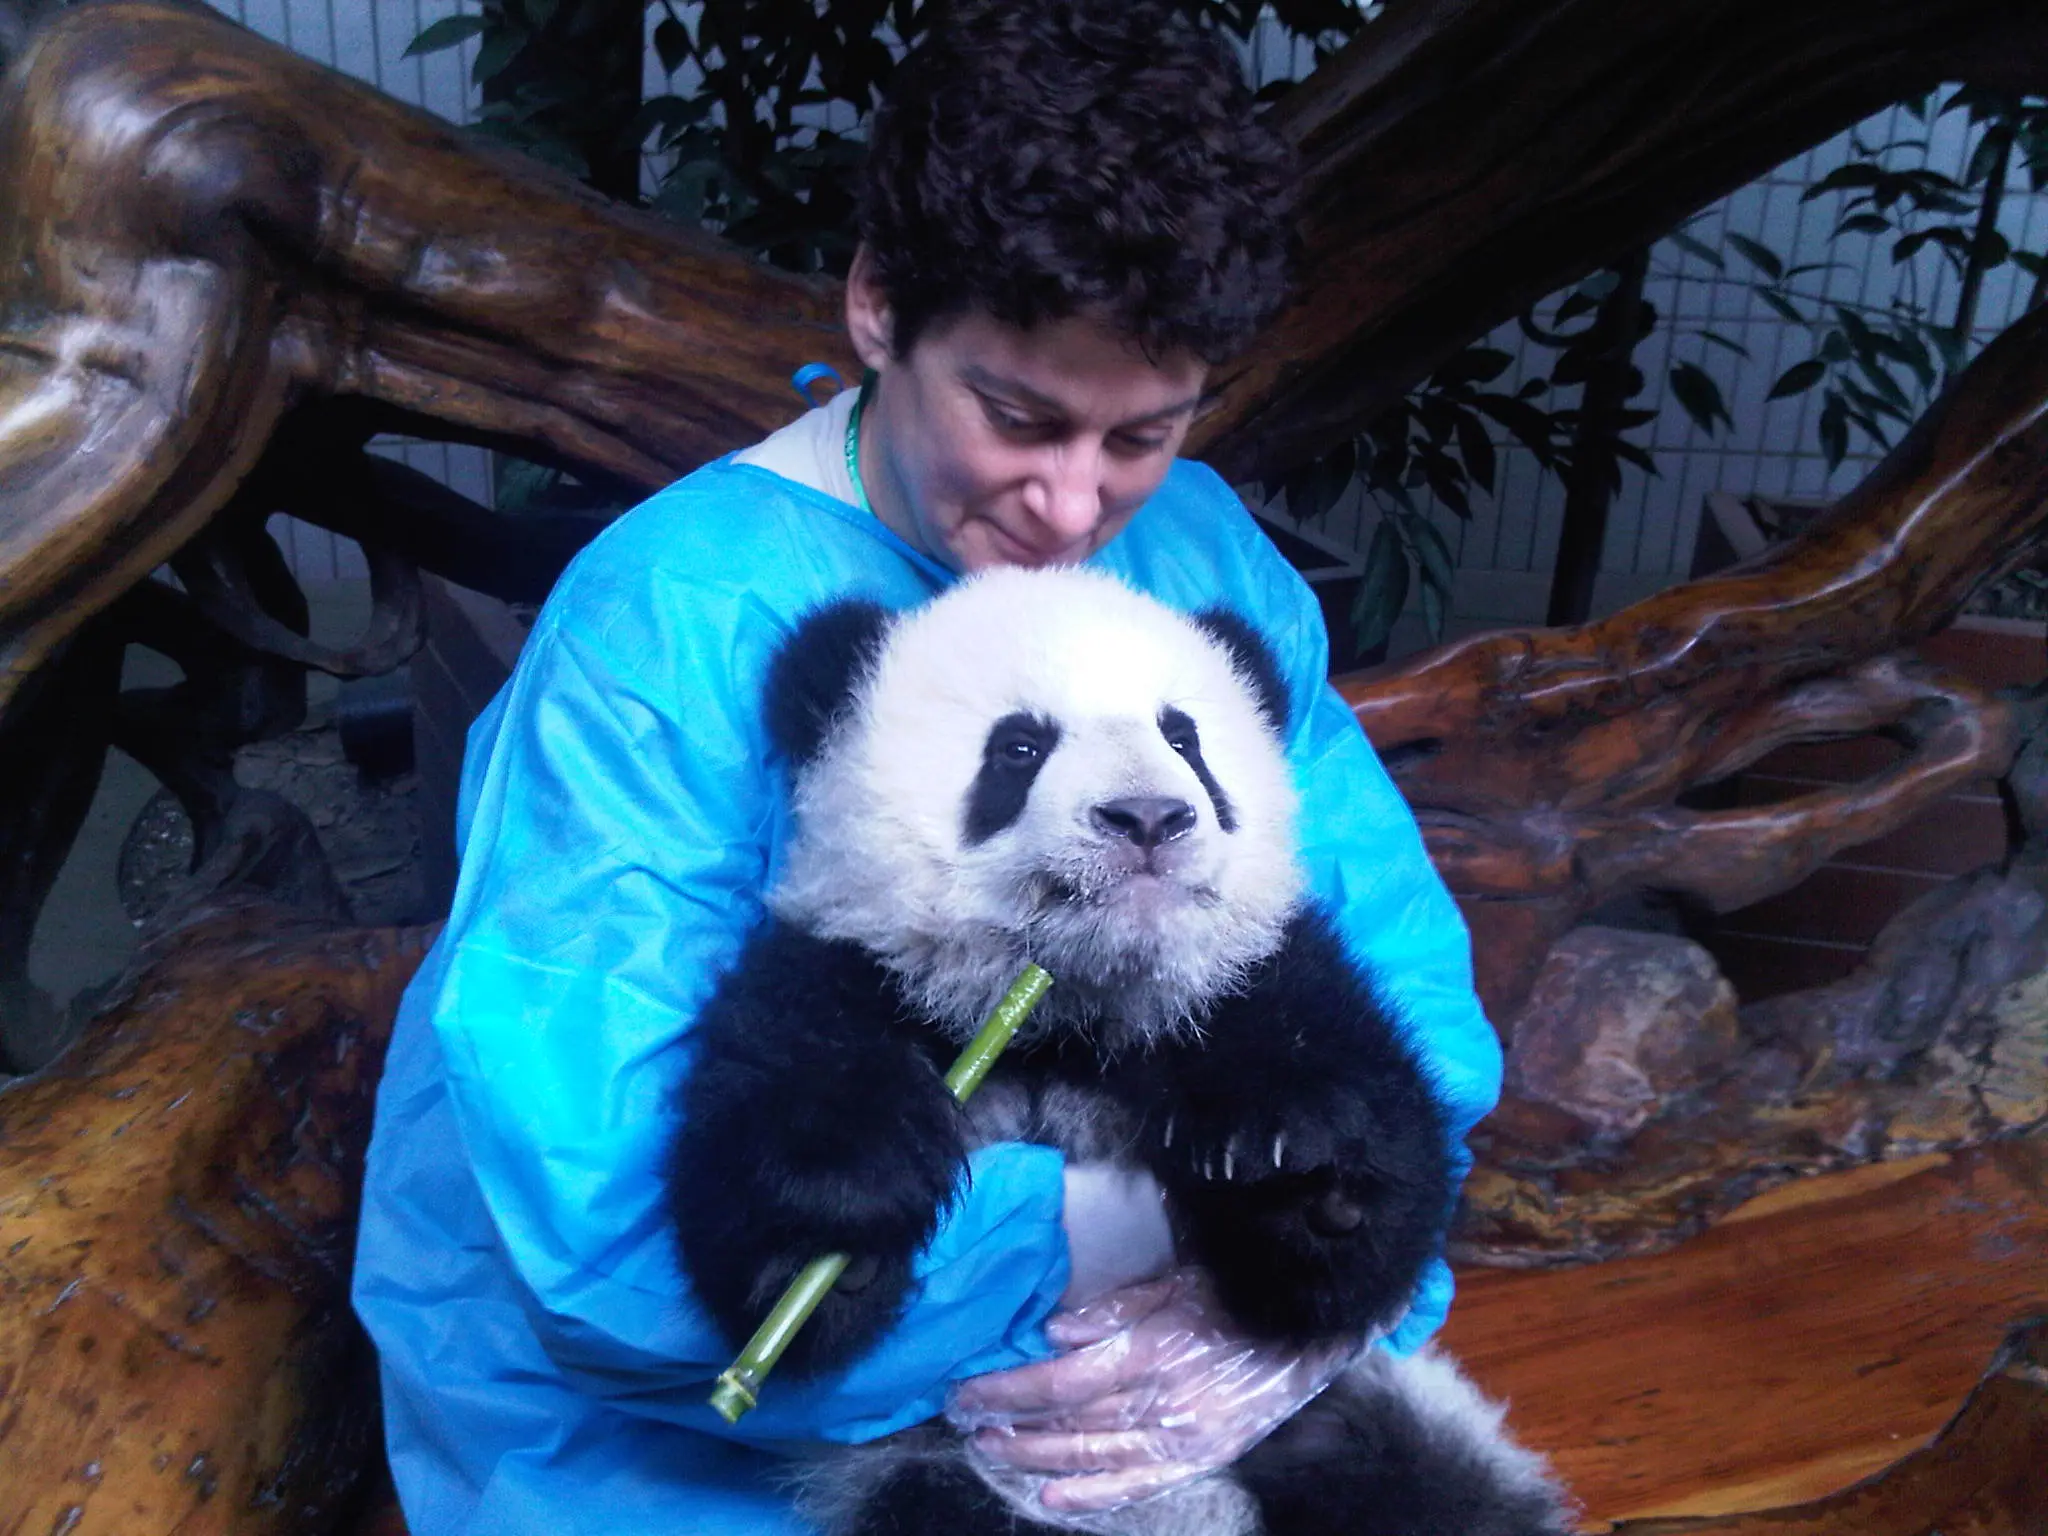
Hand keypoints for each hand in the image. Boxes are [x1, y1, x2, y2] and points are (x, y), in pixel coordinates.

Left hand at [946, 1269, 1357, 1514]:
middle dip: (1013, 1423)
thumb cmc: (1241, 1289)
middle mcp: (1165, 1402)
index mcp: (1154, 1350)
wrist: (1314, 1327)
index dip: (1011, 1389)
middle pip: (1071, 1422)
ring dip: (1038, 1458)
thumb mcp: (1178, 1278)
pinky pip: (1139, 1485)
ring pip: (1095, 1457)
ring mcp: (1186, 1438)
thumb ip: (1116, 1308)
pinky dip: (1094, 1497)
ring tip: (993, 1449)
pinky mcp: (1204, 1458)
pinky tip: (1054, 1498)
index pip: (1063, 1380)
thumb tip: (1055, 1333)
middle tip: (966, 1419)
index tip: (969, 1388)